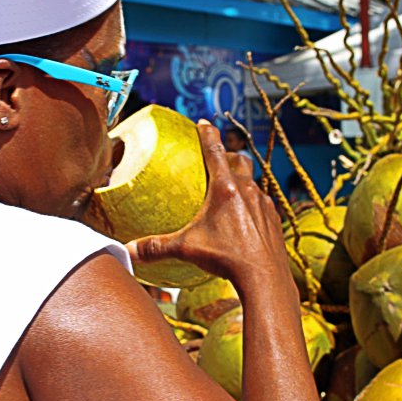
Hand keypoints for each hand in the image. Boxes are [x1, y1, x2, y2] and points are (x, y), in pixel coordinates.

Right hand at [127, 121, 287, 283]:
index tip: (203, 123)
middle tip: (218, 159)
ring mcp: (263, 204)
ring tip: (231, 193)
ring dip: (243, 182)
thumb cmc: (225, 258)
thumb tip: (127, 251)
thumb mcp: (186, 249)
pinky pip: (262, 205)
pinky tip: (246, 221)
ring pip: (253, 183)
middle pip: (239, 161)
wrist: (265, 277)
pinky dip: (253, 206)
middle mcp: (247, 191)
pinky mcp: (274, 220)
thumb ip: (156, 247)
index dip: (207, 134)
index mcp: (224, 189)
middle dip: (229, 156)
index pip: (214, 151)